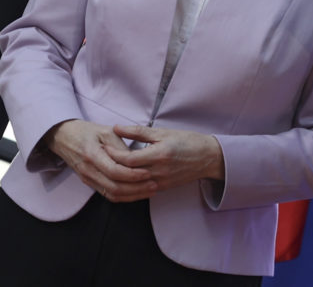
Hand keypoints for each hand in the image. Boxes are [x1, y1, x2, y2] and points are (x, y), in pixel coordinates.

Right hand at [44, 119, 156, 202]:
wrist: (64, 137)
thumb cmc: (87, 131)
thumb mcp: (106, 131)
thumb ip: (120, 146)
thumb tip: (137, 158)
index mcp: (91, 154)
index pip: (113, 170)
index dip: (132, 174)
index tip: (148, 173)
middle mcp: (88, 170)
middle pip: (114, 186)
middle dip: (136, 188)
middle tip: (154, 185)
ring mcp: (87, 178)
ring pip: (111, 193)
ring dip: (132, 195)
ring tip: (150, 190)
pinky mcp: (89, 182)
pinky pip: (107, 194)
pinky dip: (124, 196)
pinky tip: (138, 193)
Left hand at [104, 124, 224, 194]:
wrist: (208, 157)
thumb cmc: (188, 141)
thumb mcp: (163, 132)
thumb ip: (138, 131)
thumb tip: (117, 128)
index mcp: (159, 154)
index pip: (128, 159)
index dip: (113, 154)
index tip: (103, 147)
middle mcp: (159, 171)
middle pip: (127, 174)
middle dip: (111, 167)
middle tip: (98, 160)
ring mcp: (160, 182)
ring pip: (131, 186)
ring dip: (117, 179)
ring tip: (105, 170)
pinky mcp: (162, 188)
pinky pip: (140, 190)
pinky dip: (128, 186)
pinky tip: (119, 180)